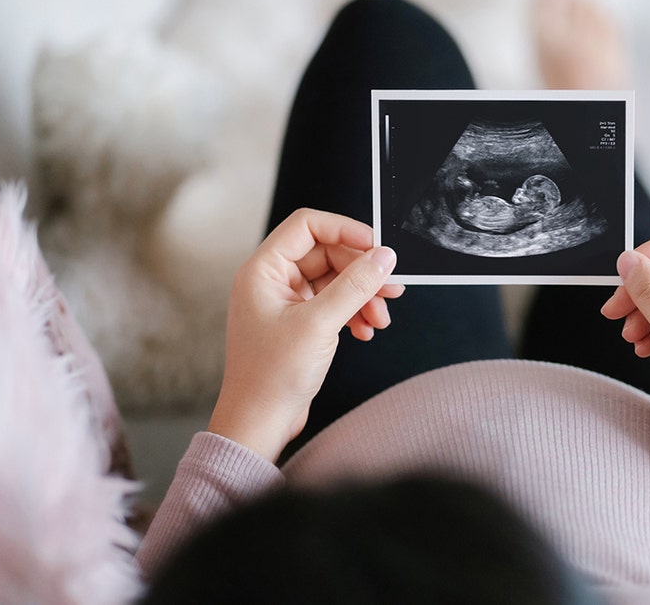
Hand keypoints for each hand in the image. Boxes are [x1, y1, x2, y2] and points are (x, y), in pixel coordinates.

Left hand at [207, 209, 404, 460]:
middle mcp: (271, 281)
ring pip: (334, 281)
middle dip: (361, 272)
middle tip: (391, 289)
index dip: (345, 230)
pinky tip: (366, 331)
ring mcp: (285, 303)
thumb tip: (384, 257)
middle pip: (327, 254)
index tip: (376, 247)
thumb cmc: (271, 377)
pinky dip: (353, 313)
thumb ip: (355, 286)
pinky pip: (332, 304)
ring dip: (362, 296)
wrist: (258, 424)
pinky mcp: (298, 324)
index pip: (307, 226)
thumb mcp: (320, 325)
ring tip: (381, 318)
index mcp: (263, 270)